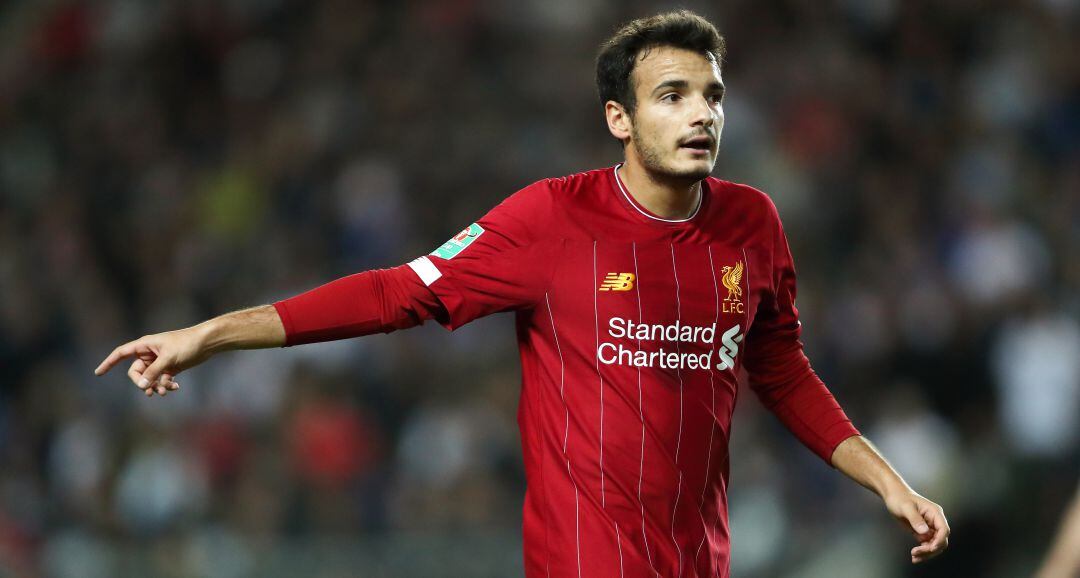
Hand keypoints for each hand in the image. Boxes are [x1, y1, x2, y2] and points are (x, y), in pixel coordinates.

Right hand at [94, 326, 211, 396]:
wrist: (207, 343)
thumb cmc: (187, 344)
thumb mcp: (168, 359)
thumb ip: (153, 372)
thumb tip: (141, 386)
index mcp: (145, 345)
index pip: (121, 353)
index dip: (109, 362)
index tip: (98, 373)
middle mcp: (150, 353)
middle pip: (136, 372)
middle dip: (142, 382)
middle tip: (151, 391)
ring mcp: (160, 361)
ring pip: (149, 378)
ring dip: (154, 386)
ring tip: (164, 391)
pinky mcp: (170, 367)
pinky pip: (161, 379)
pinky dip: (165, 385)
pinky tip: (175, 388)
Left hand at [883, 489, 950, 563]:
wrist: (893, 496)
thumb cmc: (900, 498)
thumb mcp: (906, 507)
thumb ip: (915, 519)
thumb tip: (925, 532)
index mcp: (935, 513)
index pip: (944, 529)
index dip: (940, 540)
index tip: (931, 548)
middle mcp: (935, 521)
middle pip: (941, 540)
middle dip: (931, 549)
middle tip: (916, 552)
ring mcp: (930, 527)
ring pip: (934, 545)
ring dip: (926, 553)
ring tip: (914, 557)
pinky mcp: (922, 532)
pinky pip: (927, 545)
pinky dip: (922, 552)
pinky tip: (914, 556)